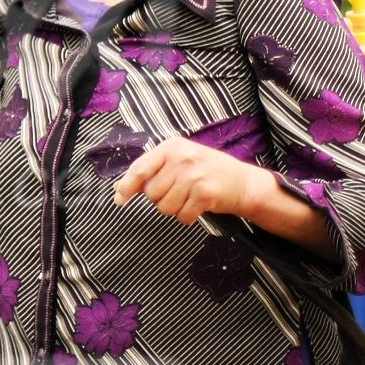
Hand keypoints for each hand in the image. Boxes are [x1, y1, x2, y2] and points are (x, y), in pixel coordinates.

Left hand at [112, 137, 267, 225]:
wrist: (244, 182)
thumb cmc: (208, 171)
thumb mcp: (180, 160)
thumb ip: (152, 170)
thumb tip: (120, 187)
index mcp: (172, 146)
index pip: (140, 168)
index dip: (127, 186)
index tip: (119, 199)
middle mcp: (181, 158)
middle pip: (151, 193)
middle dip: (161, 198)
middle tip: (178, 192)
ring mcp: (194, 176)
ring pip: (164, 207)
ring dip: (174, 209)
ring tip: (189, 198)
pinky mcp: (204, 194)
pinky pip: (182, 216)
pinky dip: (187, 217)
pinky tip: (198, 207)